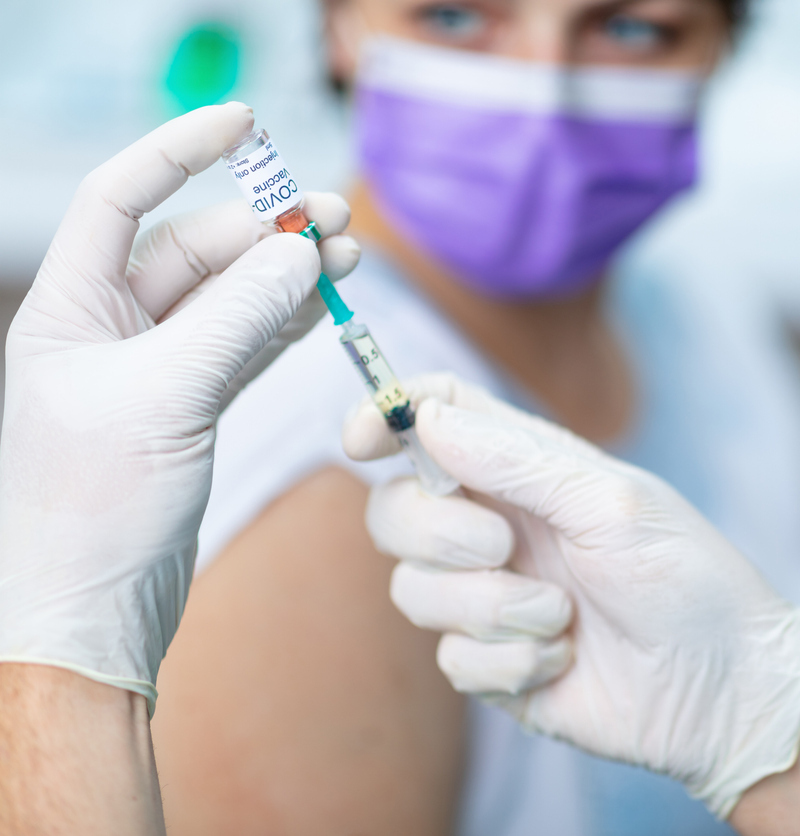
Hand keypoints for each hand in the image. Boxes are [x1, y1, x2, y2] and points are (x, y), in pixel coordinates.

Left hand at [0, 103, 358, 710]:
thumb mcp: (165, 398)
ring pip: (228, 298)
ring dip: (286, 275)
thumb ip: (235, 318)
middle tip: (336, 219)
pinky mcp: (189, 409)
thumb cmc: (92, 512)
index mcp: (69, 309)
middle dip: (264, 229)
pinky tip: (323, 305)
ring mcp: (154, 369)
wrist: (92, 614)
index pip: (120, 198)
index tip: (244, 124)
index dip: (178, 152)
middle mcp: (108, 329)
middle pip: (194, 248)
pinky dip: (285, 323)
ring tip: (350, 257)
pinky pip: (244, 345)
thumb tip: (299, 252)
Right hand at [343, 374, 799, 817]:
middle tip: (502, 546)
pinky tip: (563, 662)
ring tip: (562, 616)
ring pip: (413, 590)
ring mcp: (491, 598)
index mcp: (529, 471)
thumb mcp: (613, 504)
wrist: (723, 690)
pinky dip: (508, 662)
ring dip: (490, 607)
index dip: (389, 415)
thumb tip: (428, 417)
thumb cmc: (687, 580)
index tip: (362, 438)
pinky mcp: (492, 665)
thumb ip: (517, 461)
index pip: (439, 419)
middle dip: (435, 529)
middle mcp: (499, 528)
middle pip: (396, 508)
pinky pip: (450, 658)